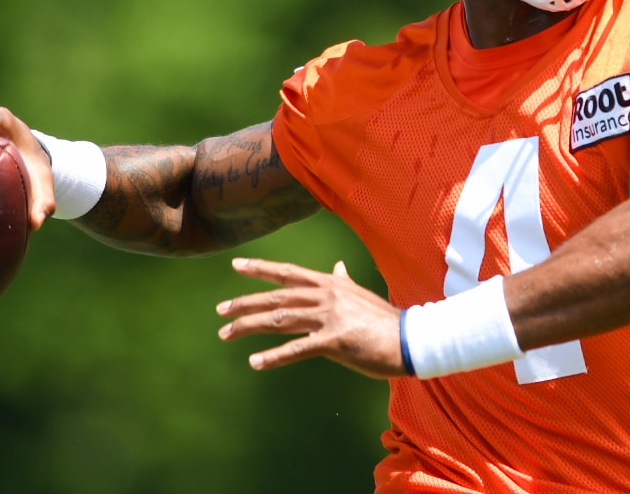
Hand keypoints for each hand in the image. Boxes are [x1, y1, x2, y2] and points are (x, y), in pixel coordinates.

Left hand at [216, 257, 406, 379]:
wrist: (410, 339)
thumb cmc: (385, 320)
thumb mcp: (361, 295)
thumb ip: (344, 281)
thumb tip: (338, 266)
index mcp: (330, 283)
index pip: (288, 273)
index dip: (261, 269)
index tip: (236, 266)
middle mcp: (325, 295)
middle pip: (276, 298)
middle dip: (244, 303)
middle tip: (219, 311)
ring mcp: (329, 317)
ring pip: (279, 320)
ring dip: (248, 326)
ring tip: (226, 333)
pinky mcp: (334, 341)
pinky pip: (296, 349)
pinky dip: (273, 357)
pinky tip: (254, 362)